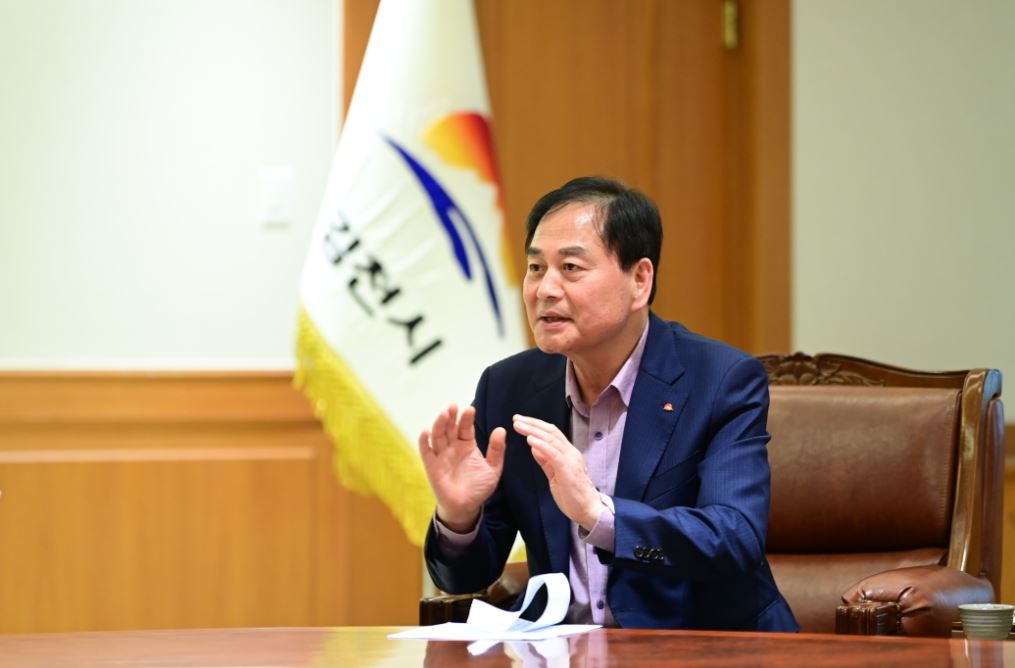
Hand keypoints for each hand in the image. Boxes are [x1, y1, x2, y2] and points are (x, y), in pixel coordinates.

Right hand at [418, 404, 505, 532]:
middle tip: (454, 406)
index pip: (466, 427)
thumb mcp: (493, 469)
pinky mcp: (431, 465)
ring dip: (439, 424)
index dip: (467, 418)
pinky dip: (424, 441)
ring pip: (438, 436)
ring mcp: (441, 455)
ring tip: (444, 414)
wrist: (466, 507)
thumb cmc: (479, 487)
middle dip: (451, 417)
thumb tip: (501, 429)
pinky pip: (426, 451)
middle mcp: (453, 446)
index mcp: (467, 444)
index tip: (470, 409)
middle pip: (450, 428)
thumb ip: (497, 450)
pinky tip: (425, 431)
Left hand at [512, 415, 604, 529]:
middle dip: (532, 423)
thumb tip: (534, 448)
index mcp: (568, 454)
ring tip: (519, 425)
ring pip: (551, 439)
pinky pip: (553, 453)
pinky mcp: (568, 469)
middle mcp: (571, 453)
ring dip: (533, 430)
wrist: (589, 510)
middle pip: (551, 432)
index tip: (521, 421)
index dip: (536, 425)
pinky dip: (541, 444)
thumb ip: (546, 461)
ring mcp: (570, 460)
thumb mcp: (555, 476)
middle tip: (516, 418)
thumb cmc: (573, 496)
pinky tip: (530, 439)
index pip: (552, 434)